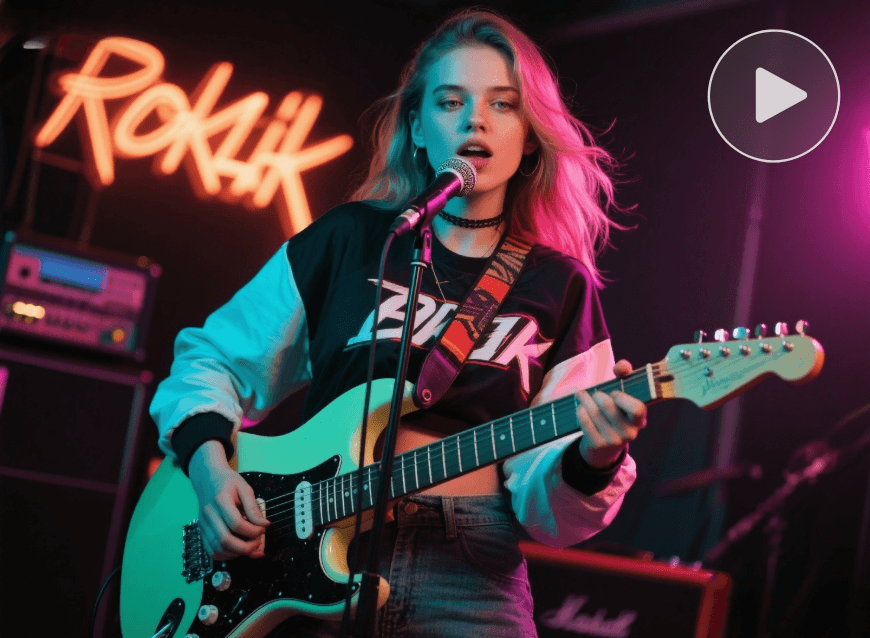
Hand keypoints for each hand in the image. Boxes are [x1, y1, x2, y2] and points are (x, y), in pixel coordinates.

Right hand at [188, 440, 269, 559]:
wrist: (208, 479)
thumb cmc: (228, 482)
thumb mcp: (245, 488)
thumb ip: (253, 507)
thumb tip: (263, 524)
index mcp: (220, 500)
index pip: (236, 523)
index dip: (252, 530)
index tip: (263, 528)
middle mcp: (209, 514)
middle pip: (225, 540)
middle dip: (246, 547)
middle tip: (258, 543)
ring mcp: (203, 524)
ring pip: (217, 549)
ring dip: (236, 553)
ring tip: (250, 547)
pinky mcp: (201, 531)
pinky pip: (211, 550)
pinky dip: (225, 555)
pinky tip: (237, 551)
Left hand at [576, 360, 646, 468]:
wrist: (603, 449)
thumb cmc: (614, 415)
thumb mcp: (622, 398)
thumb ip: (625, 376)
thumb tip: (622, 366)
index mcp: (639, 420)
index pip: (637, 409)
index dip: (622, 397)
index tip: (614, 393)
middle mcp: (629, 432)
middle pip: (608, 405)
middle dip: (598, 395)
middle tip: (596, 393)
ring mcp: (613, 440)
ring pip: (593, 411)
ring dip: (584, 399)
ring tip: (581, 395)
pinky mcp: (598, 444)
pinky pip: (584, 420)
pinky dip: (580, 409)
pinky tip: (580, 407)